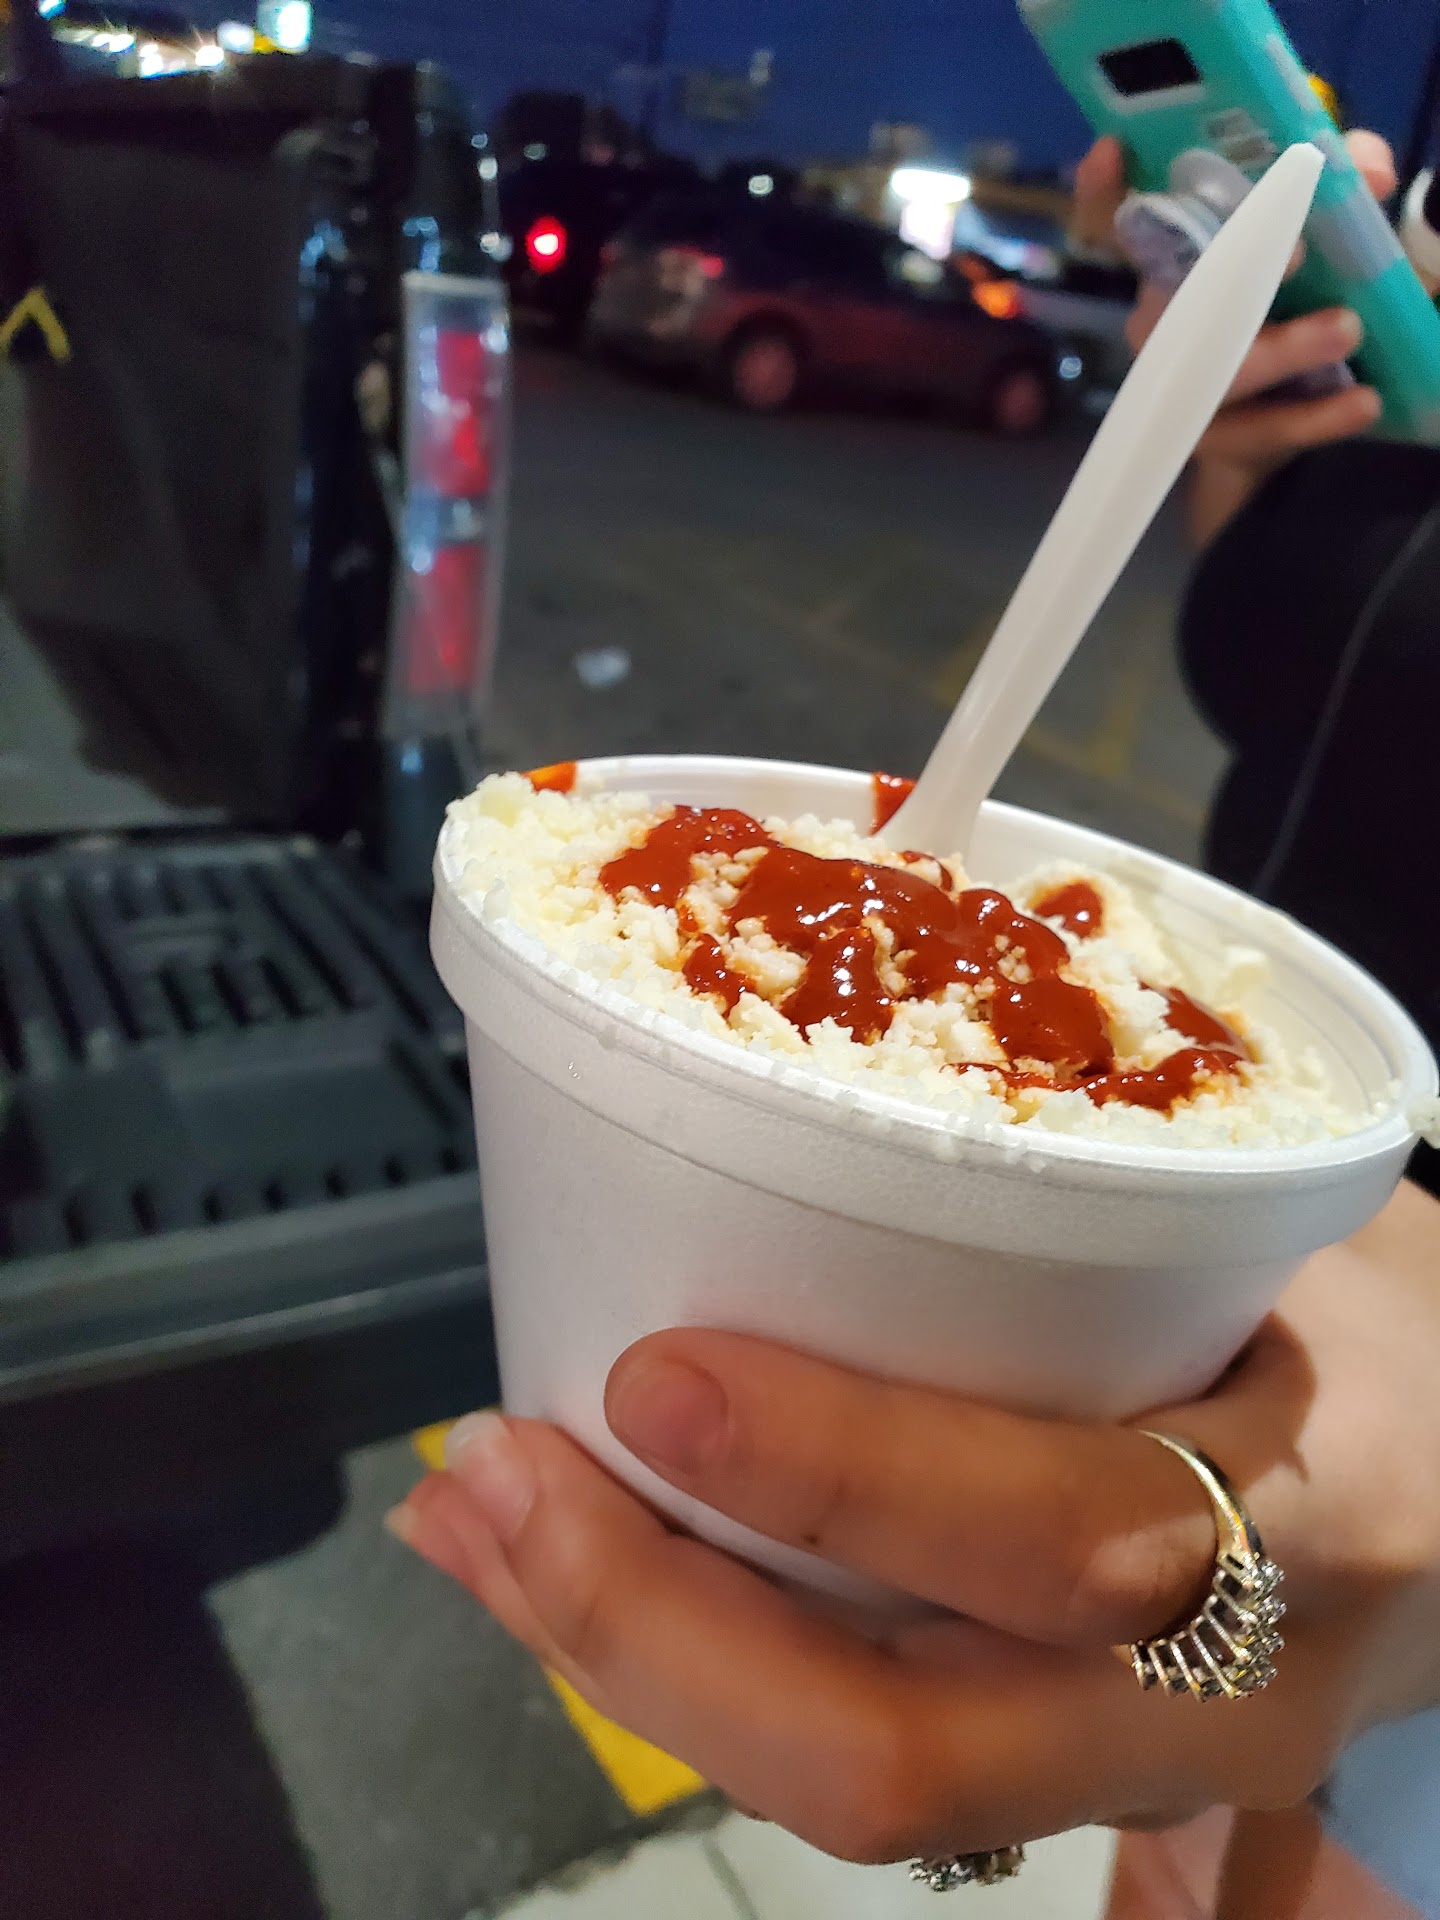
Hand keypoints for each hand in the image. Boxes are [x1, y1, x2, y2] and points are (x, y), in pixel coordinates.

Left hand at [386, 1181, 1439, 1864]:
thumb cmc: (1368, 1308)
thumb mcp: (1271, 1218)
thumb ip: (1080, 1191)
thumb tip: (795, 1095)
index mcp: (1299, 1504)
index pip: (1062, 1536)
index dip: (842, 1475)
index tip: (655, 1373)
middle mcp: (1218, 1686)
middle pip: (910, 1746)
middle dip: (655, 1631)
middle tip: (490, 1488)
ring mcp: (1145, 1770)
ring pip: (864, 1785)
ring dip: (630, 1663)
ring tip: (478, 1532)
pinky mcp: (1082, 1782)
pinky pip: (876, 1757)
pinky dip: (693, 1676)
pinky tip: (572, 1583)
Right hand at [1074, 132, 1396, 546]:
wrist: (1299, 415)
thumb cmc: (1299, 302)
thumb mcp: (1328, 232)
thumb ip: (1345, 184)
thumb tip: (1370, 173)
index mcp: (1175, 262)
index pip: (1115, 223)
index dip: (1101, 193)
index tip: (1111, 151)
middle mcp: (1162, 323)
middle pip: (1169, 303)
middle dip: (1229, 275)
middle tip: (1296, 252)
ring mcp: (1181, 386)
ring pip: (1213, 372)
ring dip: (1281, 350)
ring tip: (1348, 330)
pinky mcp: (1217, 443)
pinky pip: (1257, 432)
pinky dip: (1312, 417)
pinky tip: (1362, 402)